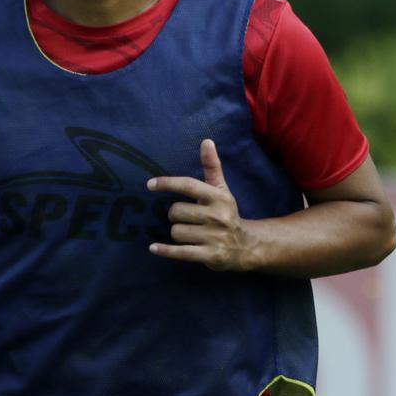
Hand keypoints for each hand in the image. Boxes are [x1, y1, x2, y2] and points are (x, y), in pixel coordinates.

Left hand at [146, 139, 254, 271]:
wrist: (246, 246)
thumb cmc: (226, 213)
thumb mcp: (221, 190)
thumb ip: (211, 167)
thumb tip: (206, 140)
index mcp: (218, 197)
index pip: (188, 185)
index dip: (167, 183)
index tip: (149, 184)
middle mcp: (217, 216)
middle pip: (176, 211)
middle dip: (175, 215)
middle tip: (186, 218)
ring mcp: (214, 237)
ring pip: (176, 231)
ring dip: (177, 233)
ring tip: (190, 234)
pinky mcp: (210, 255)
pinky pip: (180, 252)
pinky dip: (165, 250)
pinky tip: (153, 248)